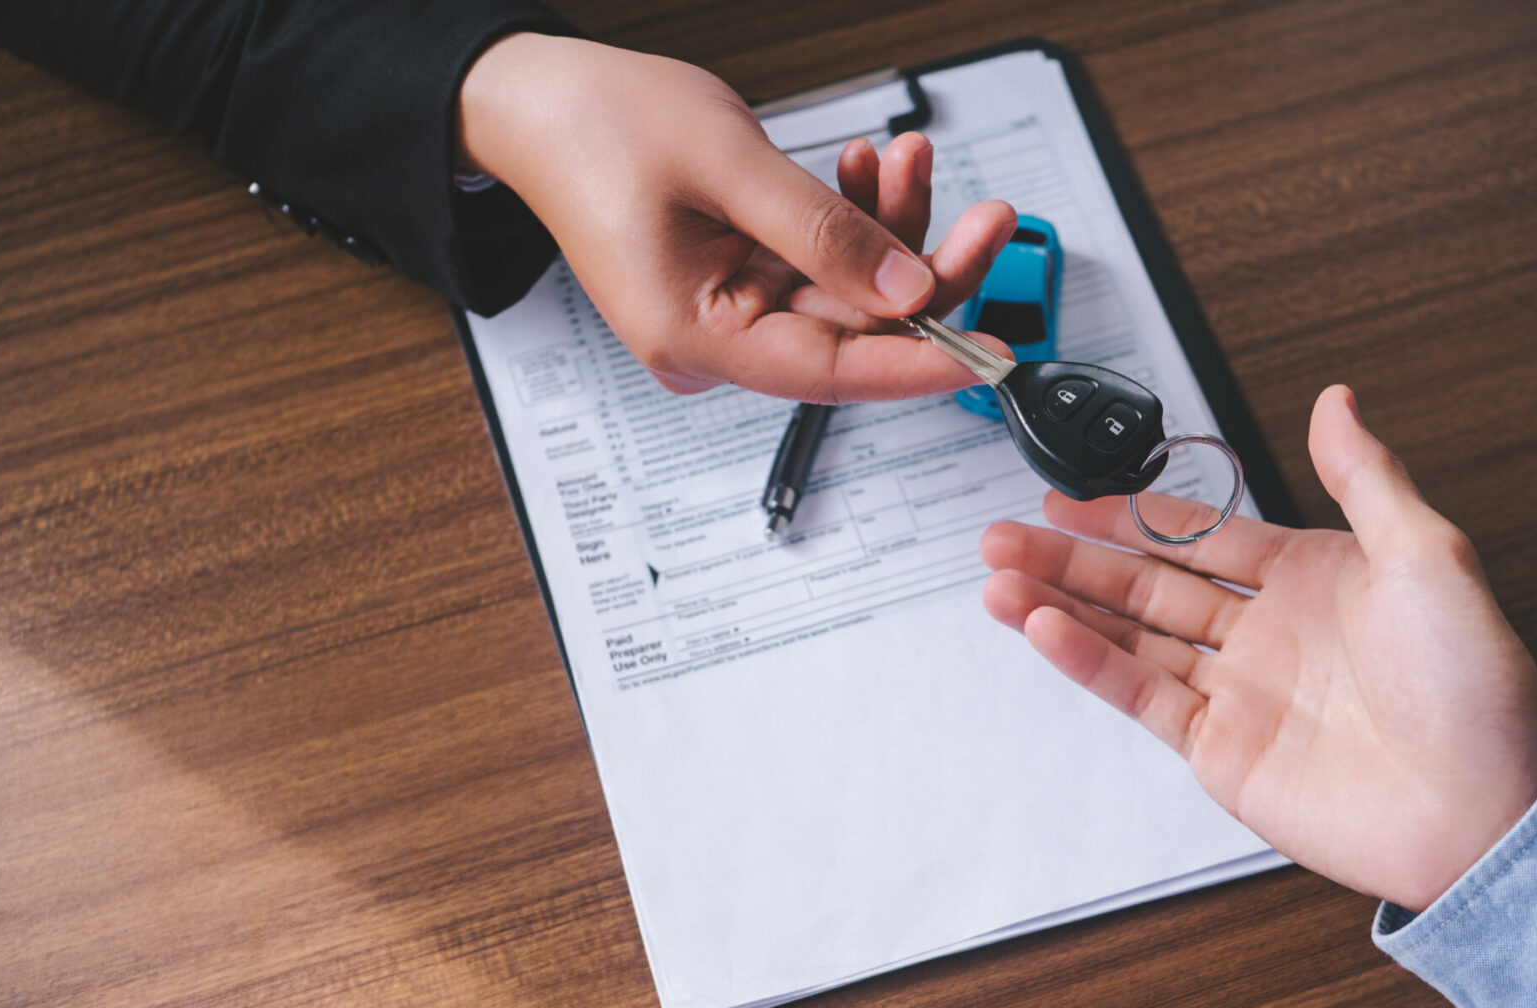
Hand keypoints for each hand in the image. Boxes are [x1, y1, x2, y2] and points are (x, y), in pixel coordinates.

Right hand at [458, 34, 1016, 400]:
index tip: (992, 352)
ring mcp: (728, 316)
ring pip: (845, 295)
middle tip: (986, 216)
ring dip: (889, 230)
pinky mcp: (741, 285)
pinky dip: (852, 221)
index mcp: (693, 336)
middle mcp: (713, 342)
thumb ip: (823, 233)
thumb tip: (909, 290)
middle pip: (851, 333)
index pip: (833, 375)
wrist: (544, 103)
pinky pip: (820, 268)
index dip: (922, 363)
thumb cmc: (601, 126)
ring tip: (906, 158)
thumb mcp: (727, 165)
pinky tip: (864, 169)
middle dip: (921, 267)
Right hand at [981, 385, 1536, 911]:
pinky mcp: (1220, 749)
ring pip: (1127, 636)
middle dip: (1068, 557)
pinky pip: (1140, 693)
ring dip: (1060, 606)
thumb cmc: (1477, 688)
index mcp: (1309, 577)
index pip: (1191, 534)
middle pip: (1142, 582)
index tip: (1066, 499)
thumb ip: (1365, 476)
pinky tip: (1043, 631)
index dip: (1125, 514)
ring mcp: (1237, 691)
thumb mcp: (1428, 555)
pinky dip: (1087, 661)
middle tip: (1003, 536)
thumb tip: (1336, 402)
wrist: (1484, 814)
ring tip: (996, 580)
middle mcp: (1264, 631)